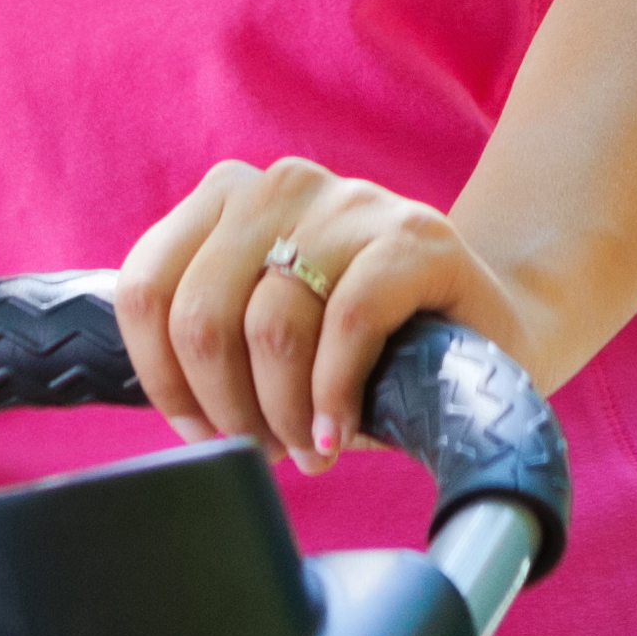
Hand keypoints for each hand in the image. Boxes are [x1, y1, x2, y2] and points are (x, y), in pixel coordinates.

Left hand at [116, 156, 524, 472]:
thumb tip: (170, 413)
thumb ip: (211, 348)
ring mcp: (352, 203)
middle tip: (265, 449)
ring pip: (270, 324)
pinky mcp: (418, 236)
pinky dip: (333, 394)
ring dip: (283, 413)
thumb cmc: (363, 349)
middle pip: (201, 314)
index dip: (161, 379)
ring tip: (307, 447)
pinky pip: (346, 322)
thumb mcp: (269, 339)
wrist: (490, 327)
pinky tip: (339, 431)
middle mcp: (281, 185)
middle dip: (225, 407)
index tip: (199, 431)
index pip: (146, 289)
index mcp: (227, 199)